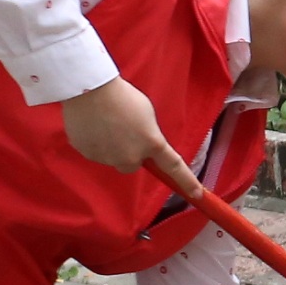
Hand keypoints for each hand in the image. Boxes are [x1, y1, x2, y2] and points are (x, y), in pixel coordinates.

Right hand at [62, 78, 200, 194]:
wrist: (90, 90)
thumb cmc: (123, 96)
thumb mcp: (147, 114)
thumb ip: (149, 134)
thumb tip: (143, 144)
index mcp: (152, 143)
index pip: (174, 167)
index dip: (186, 181)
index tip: (197, 194)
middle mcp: (131, 156)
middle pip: (134, 164)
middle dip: (131, 153)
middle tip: (125, 131)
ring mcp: (108, 158)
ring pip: (114, 158)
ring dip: (112, 147)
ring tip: (106, 123)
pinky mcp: (88, 154)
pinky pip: (96, 152)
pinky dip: (95, 142)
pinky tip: (93, 125)